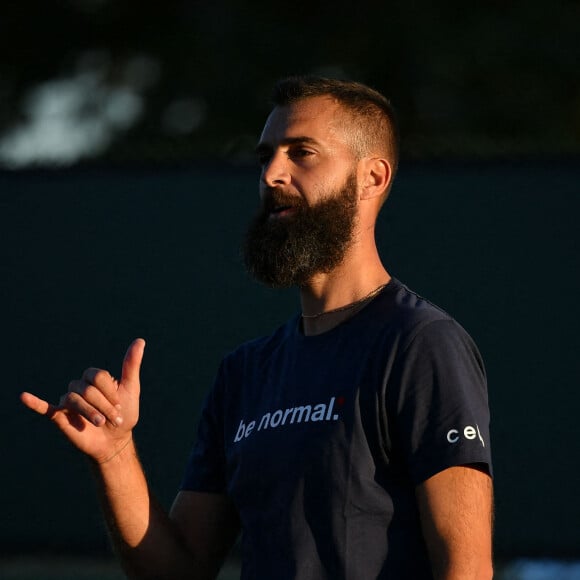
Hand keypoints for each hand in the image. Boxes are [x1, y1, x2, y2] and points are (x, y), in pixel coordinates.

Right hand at [20, 339, 144, 463]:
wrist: (116, 441)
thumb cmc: (124, 414)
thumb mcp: (131, 388)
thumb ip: (131, 365)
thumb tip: (140, 341)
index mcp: (94, 378)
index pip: (97, 376)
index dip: (110, 392)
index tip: (120, 405)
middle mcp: (79, 387)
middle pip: (86, 389)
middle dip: (103, 405)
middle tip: (113, 418)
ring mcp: (69, 401)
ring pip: (73, 399)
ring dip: (89, 412)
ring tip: (101, 423)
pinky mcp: (60, 416)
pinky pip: (44, 407)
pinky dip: (34, 402)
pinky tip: (24, 397)